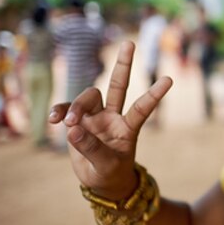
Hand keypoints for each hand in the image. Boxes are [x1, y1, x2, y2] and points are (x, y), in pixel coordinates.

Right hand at [48, 41, 172, 199]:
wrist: (100, 180)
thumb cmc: (110, 173)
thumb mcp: (105, 166)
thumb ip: (91, 149)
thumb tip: (72, 129)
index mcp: (128, 128)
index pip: (142, 109)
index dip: (154, 95)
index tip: (169, 79)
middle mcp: (114, 116)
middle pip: (118, 86)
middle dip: (123, 65)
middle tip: (129, 44)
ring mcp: (96, 116)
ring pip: (89, 96)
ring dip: (77, 105)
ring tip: (68, 122)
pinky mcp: (78, 121)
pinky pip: (67, 109)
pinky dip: (60, 111)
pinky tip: (54, 119)